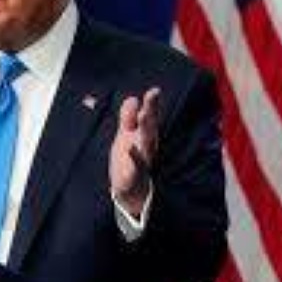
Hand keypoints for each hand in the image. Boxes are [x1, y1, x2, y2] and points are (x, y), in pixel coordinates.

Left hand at [109, 87, 160, 216]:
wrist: (130, 191)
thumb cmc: (128, 161)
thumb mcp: (126, 136)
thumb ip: (128, 118)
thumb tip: (133, 98)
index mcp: (144, 136)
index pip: (149, 117)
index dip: (151, 104)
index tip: (155, 90)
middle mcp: (146, 146)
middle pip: (149, 126)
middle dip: (151, 110)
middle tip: (153, 94)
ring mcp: (143, 160)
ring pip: (145, 143)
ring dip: (146, 128)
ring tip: (144, 114)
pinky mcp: (135, 174)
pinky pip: (137, 166)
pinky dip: (135, 157)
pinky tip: (131, 147)